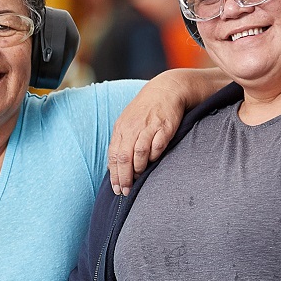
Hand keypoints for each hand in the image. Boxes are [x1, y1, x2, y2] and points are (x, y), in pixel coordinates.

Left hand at [106, 76, 187, 194]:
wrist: (167, 90)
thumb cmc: (146, 110)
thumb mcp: (128, 123)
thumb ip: (122, 143)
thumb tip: (115, 167)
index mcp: (121, 128)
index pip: (114, 156)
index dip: (114, 175)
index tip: (116, 189)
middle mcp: (132, 128)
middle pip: (124, 158)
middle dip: (123, 178)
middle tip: (125, 191)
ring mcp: (148, 127)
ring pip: (138, 154)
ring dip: (138, 169)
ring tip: (139, 178)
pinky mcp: (164, 128)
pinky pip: (156, 147)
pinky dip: (153, 157)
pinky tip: (153, 162)